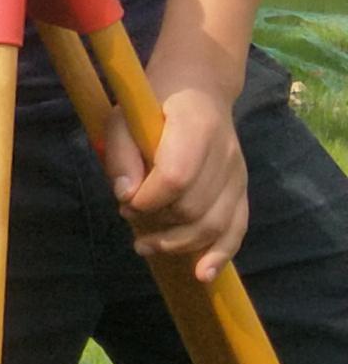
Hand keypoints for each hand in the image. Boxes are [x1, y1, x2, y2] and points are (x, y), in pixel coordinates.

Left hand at [104, 72, 247, 281]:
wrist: (198, 89)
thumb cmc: (153, 103)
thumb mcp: (124, 118)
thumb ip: (121, 155)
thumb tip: (125, 196)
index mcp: (196, 127)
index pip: (176, 178)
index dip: (148, 200)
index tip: (125, 203)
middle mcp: (225, 152)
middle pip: (195, 207)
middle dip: (158, 222)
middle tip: (129, 215)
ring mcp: (237, 173)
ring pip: (215, 224)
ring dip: (178, 244)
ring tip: (146, 246)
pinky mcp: (241, 188)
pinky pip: (237, 227)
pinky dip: (220, 254)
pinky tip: (202, 274)